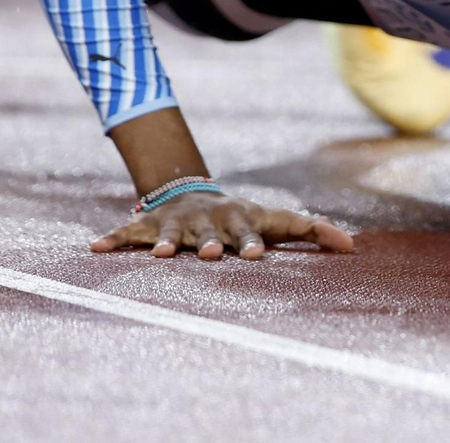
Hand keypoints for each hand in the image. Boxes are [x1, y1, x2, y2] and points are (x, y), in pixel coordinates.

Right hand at [91, 191, 353, 260]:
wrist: (190, 193)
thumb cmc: (242, 218)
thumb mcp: (277, 221)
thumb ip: (315, 231)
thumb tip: (355, 247)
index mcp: (239, 221)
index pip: (250, 232)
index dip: (253, 242)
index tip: (257, 256)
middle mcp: (207, 221)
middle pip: (210, 234)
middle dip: (211, 243)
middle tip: (212, 255)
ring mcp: (176, 223)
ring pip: (171, 232)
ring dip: (166, 242)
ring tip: (164, 253)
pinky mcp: (148, 227)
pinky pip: (127, 234)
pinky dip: (112, 240)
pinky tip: (94, 248)